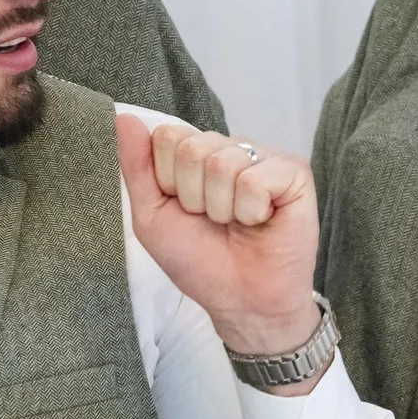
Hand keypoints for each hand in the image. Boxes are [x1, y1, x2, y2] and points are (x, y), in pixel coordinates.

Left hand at [115, 115, 320, 358]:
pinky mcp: (295, 173)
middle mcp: (233, 148)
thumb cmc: (200, 261)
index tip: (184, 210)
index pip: (167, 136)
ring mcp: (265, 157)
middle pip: (192, 148)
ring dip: (222, 209)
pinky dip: (250, 211)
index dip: (168, 181)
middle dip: (193, 198)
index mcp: (199, 154)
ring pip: (223, 164)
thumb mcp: (152, 216)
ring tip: (236, 224)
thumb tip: (122, 117)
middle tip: (213, 221)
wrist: (241, 301)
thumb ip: (137, 167)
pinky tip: (261, 221)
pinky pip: (255, 180)